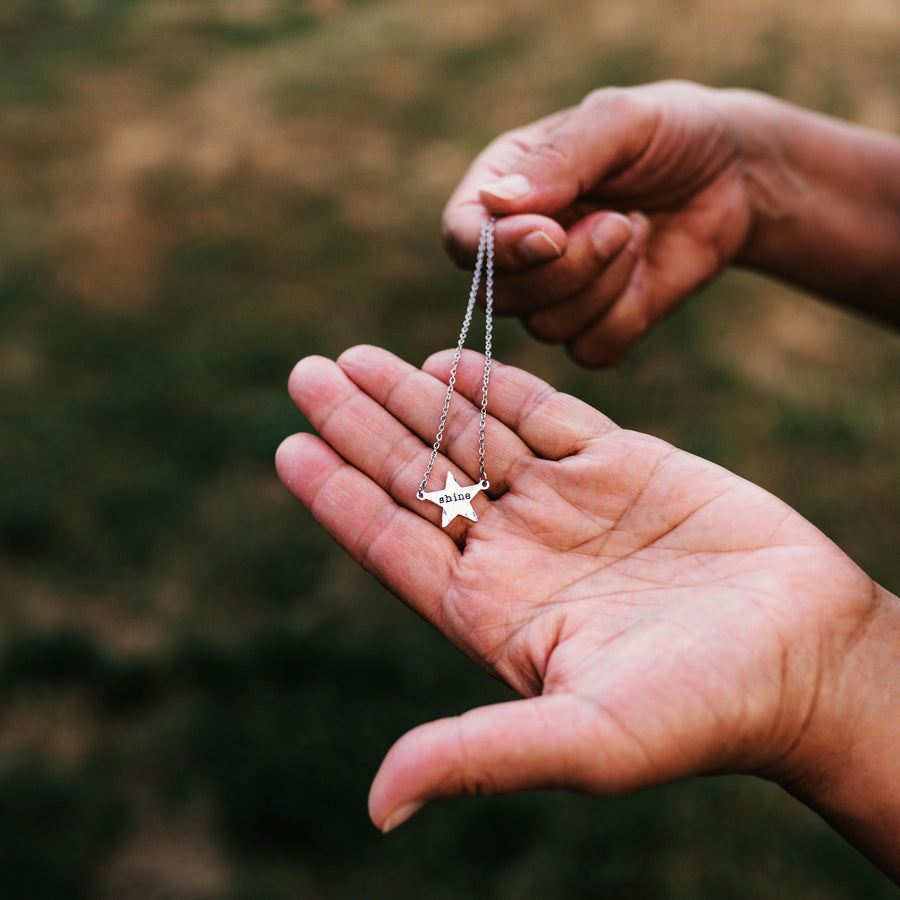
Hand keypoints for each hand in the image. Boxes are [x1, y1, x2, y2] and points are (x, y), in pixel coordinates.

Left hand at [275, 345, 895, 865]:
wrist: (809, 658)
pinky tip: (448, 360)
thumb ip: (479, 757)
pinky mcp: (620, 464)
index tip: (287, 447)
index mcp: (494, 612)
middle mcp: (518, 552)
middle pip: (417, 477)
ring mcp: (566, 503)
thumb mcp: (586, 740)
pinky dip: (494, 386)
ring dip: (414, 395)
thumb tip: (377, 808)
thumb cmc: (704, 711)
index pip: (392, 543)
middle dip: (359, 426)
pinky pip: (542, 415)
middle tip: (305, 375)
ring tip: (358, 358)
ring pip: (470, 437)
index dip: (336, 495)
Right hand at [442, 81, 754, 364]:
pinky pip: (590, 350)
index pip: (461, 238)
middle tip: (620, 222)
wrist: (732, 175)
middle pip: (497, 296)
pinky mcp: (595, 327)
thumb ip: (560, 158)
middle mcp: (516, 249)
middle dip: (565, 269)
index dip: (495, 250)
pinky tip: (647, 267)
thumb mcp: (621, 120)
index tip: (553, 236)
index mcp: (502, 191)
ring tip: (638, 229)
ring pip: (544, 327)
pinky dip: (626, 315)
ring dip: (603, 284)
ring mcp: (554, 294)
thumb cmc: (670, 132)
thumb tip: (495, 202)